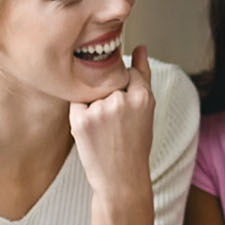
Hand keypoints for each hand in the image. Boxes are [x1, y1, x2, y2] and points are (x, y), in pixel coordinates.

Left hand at [69, 46, 155, 198]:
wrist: (121, 177)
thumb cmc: (136, 143)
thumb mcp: (147, 109)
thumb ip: (143, 76)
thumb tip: (140, 47)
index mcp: (143, 96)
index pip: (128, 72)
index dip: (125, 89)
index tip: (126, 108)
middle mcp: (121, 100)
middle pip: (108, 80)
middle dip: (110, 95)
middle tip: (118, 123)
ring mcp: (99, 110)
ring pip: (91, 90)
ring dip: (95, 103)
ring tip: (106, 129)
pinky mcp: (79, 120)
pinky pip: (77, 102)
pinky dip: (82, 112)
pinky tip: (93, 130)